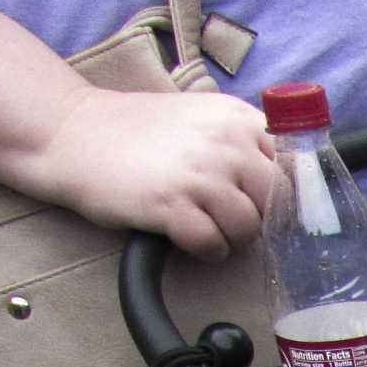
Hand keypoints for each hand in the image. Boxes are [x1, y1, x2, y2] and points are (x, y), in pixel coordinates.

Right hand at [17, 87, 277, 258]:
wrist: (71, 133)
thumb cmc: (137, 132)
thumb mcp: (201, 119)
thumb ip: (243, 141)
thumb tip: (291, 181)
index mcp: (236, 116)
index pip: (294, 162)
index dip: (288, 191)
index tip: (273, 204)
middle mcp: (224, 142)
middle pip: (279, 200)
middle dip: (261, 217)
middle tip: (231, 216)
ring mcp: (199, 174)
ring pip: (249, 227)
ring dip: (232, 237)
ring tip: (206, 224)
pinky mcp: (172, 206)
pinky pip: (214, 245)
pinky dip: (206, 250)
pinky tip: (189, 237)